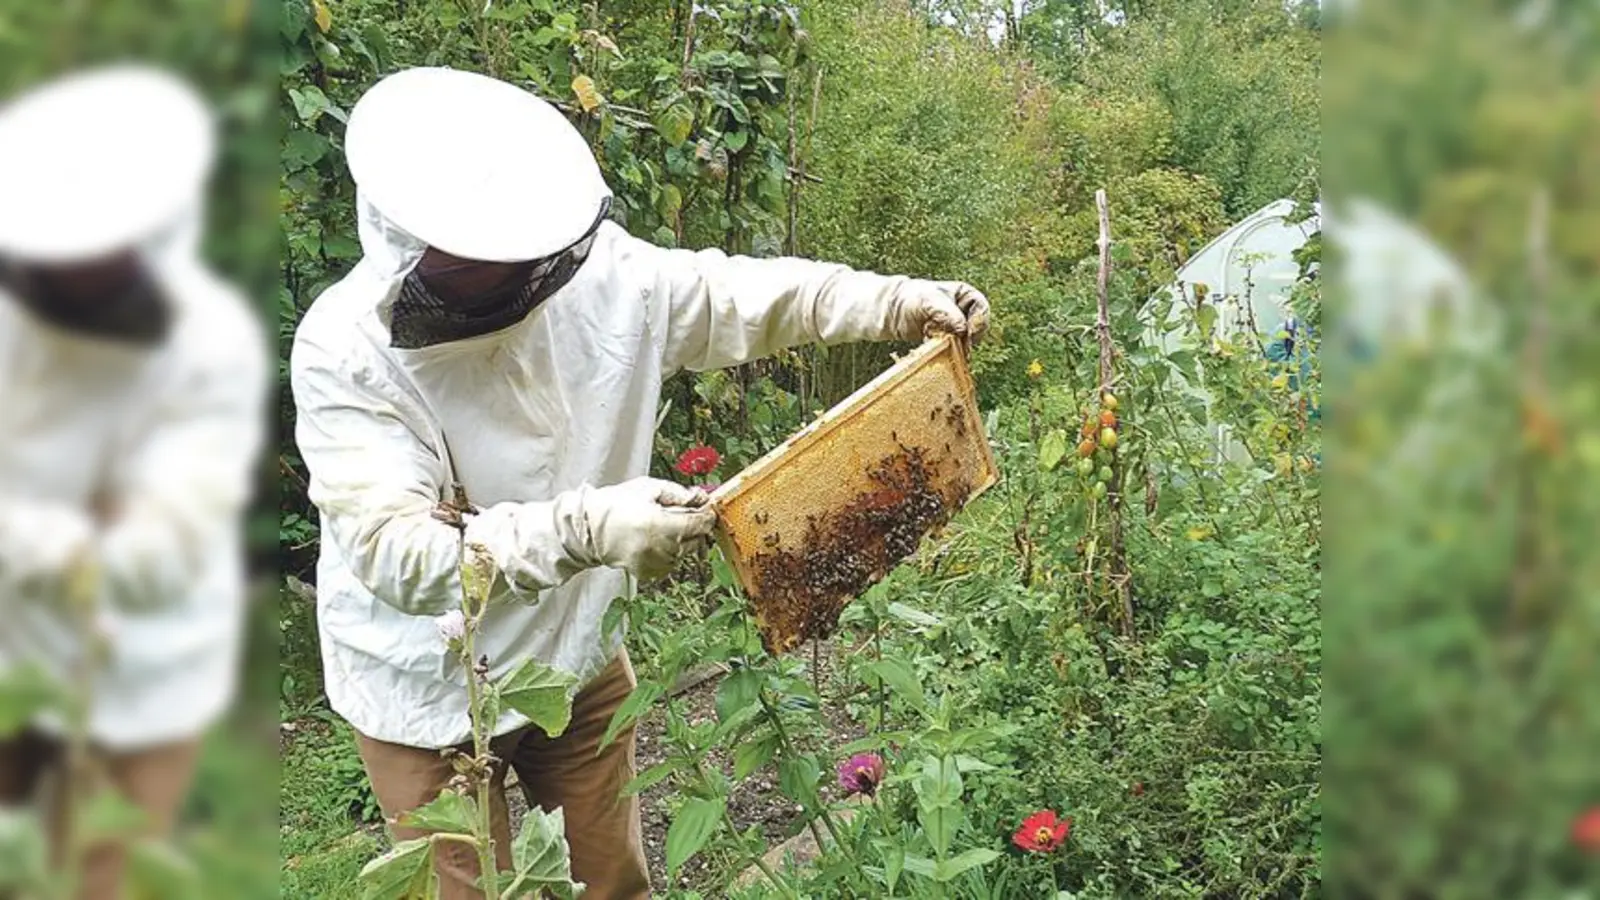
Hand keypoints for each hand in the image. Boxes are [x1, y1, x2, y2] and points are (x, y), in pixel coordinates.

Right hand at [580, 478, 716, 580]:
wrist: (588, 528)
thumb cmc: (616, 504)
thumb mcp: (648, 488)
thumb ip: (677, 493)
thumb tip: (699, 497)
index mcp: (660, 524)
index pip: (699, 524)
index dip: (707, 515)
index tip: (707, 508)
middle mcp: (659, 547)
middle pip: (695, 540)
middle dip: (695, 527)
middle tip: (684, 515)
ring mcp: (653, 563)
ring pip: (684, 553)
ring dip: (682, 540)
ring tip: (664, 527)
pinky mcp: (647, 573)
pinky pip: (670, 564)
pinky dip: (670, 553)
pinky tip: (656, 540)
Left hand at [891, 280, 990, 343]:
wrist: (892, 312)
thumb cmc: (912, 298)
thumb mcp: (930, 300)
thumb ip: (948, 313)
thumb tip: (962, 330)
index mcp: (965, 295)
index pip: (982, 309)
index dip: (979, 321)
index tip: (969, 332)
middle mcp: (964, 312)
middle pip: (976, 329)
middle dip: (966, 337)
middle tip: (954, 342)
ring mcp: (955, 328)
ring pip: (965, 342)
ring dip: (954, 345)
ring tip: (935, 338)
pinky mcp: (946, 342)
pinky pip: (953, 350)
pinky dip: (945, 351)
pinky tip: (931, 343)